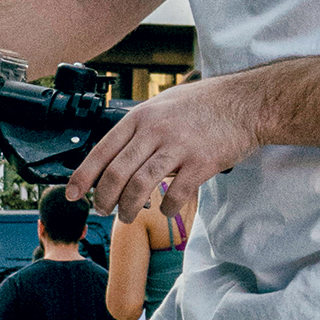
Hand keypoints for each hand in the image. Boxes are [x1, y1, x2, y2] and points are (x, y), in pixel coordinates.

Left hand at [69, 74, 263, 221]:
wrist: (247, 103)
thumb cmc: (205, 103)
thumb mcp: (163, 104)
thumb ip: (140, 126)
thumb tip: (115, 152)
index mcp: (142, 117)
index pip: (103, 150)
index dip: (84, 175)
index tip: (72, 193)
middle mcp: (156, 131)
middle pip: (117, 173)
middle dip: (104, 198)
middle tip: (102, 210)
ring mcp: (179, 147)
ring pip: (141, 186)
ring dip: (129, 208)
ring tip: (128, 216)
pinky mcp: (202, 163)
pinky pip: (176, 193)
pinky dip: (166, 207)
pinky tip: (166, 210)